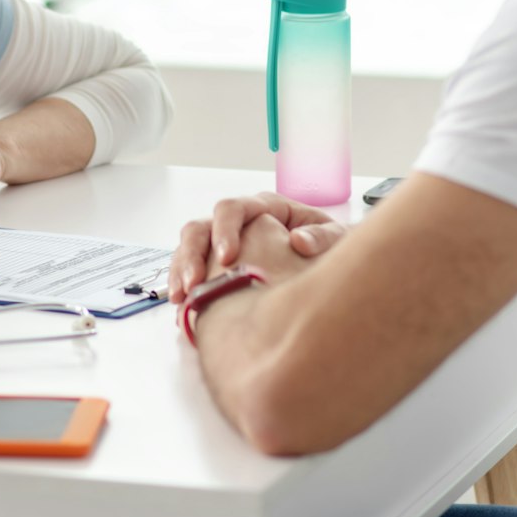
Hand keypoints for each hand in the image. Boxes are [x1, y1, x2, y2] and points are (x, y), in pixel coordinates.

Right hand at [168, 191, 348, 301]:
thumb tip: (299, 240)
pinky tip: (182, 308)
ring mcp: (224, 244)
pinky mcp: (217, 267)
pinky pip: (190, 270)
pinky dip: (183, 287)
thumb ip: (323, 237)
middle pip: (201, 227)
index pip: (232, 208)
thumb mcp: (336, 237)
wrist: (329, 266)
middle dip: (193, 254)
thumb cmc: (330, 246)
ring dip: (180, 271)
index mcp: (264, 208)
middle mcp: (239, 223)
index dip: (224, 230)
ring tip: (180, 298)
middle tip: (194, 283)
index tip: (227, 257)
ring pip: (189, 248)